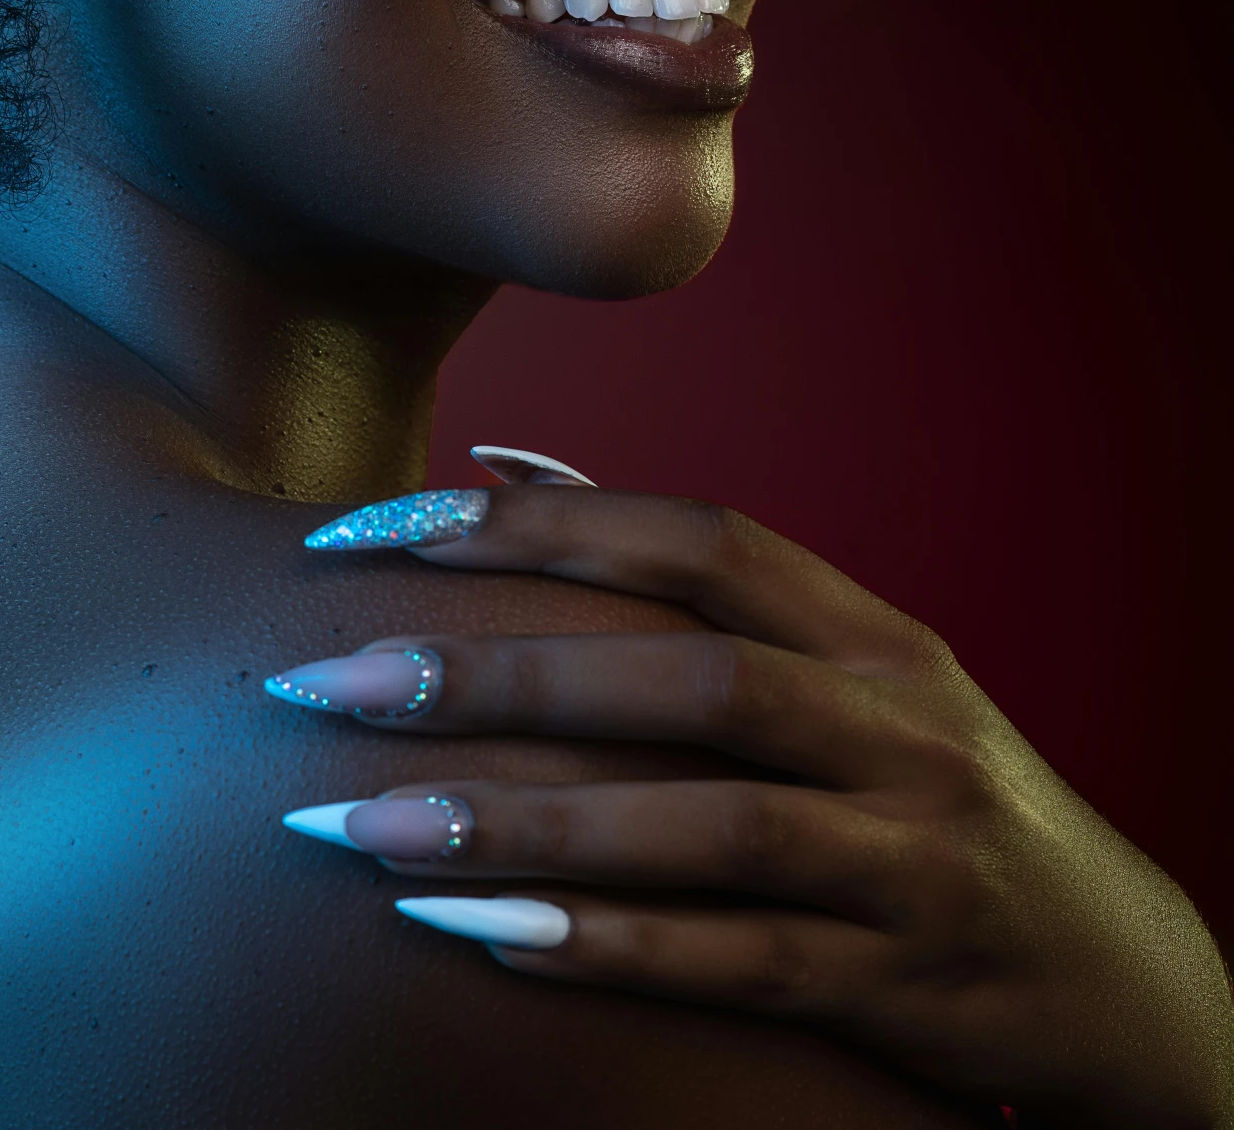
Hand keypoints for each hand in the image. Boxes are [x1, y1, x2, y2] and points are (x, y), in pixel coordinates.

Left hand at [272, 485, 1233, 1127]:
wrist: (1115, 978)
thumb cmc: (924, 797)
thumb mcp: (851, 670)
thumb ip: (688, 578)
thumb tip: (503, 460)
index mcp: (875, 633)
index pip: (701, 540)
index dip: (543, 523)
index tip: (381, 526)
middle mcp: (901, 725)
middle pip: (692, 674)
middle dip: (502, 670)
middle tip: (333, 678)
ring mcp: (913, 858)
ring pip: (709, 826)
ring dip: (529, 823)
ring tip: (363, 828)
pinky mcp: (906, 988)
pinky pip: (745, 966)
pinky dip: (613, 949)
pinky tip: (481, 939)